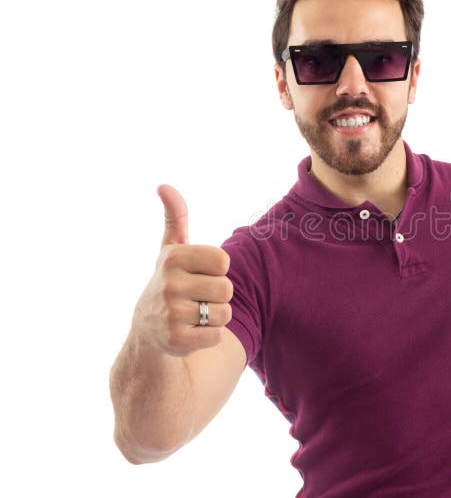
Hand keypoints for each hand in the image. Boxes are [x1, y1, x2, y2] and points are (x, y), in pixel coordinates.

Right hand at [131, 184, 233, 356]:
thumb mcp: (171, 249)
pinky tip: (190, 332)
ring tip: (194, 315)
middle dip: (218, 295)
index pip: (224, 261)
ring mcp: (171, 314)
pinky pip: (217, 335)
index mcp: (173, 258)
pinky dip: (209, 335)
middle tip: (197, 298)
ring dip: (215, 317)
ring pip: (225, 313)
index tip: (199, 274)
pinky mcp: (176, 340)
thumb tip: (164, 185)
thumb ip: (175, 217)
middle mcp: (169, 284)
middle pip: (227, 288)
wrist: (148, 330)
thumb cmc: (170, 282)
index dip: (217, 270)